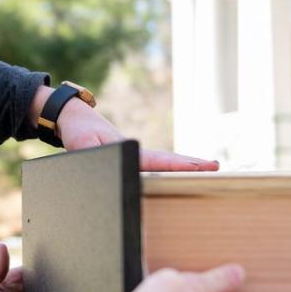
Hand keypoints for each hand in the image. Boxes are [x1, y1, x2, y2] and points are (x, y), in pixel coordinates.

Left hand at [50, 90, 218, 171]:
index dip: (181, 166)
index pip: (158, 161)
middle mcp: (136, 151)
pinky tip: (179, 174)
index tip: (204, 166)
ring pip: (163, 161)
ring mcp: (134, 153)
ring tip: (207, 169)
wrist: (73, 117)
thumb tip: (108, 172)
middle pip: (169, 159)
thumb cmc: (78, 131)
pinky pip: (152, 165)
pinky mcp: (129, 156)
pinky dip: (169, 167)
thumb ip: (95, 157)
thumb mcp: (82, 145)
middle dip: (192, 163)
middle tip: (217, 166)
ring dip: (184, 165)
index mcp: (129, 148)